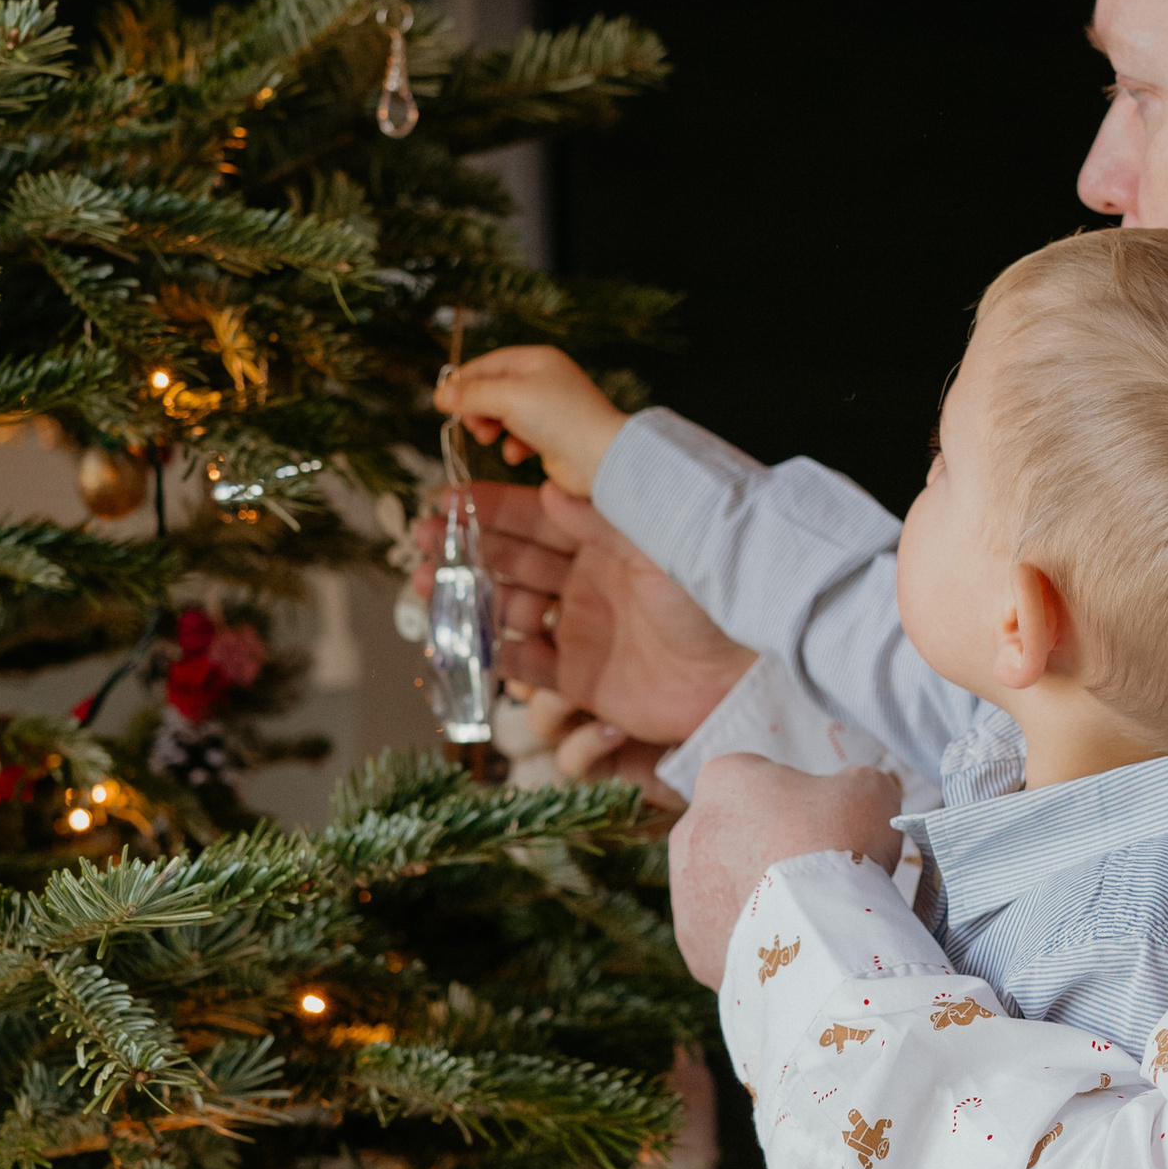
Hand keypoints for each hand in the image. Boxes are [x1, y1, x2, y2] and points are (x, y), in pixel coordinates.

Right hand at [417, 480, 754, 743]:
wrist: (749, 668)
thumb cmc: (714, 596)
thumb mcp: (653, 543)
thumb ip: (598, 519)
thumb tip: (547, 488)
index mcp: (605, 541)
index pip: (534, 519)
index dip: (487, 510)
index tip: (443, 501)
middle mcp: (589, 583)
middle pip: (513, 563)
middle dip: (463, 551)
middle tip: (418, 543)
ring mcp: (584, 632)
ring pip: (509, 611)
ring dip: (465, 599)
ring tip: (423, 588)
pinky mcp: (585, 681)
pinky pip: (528, 665)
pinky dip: (493, 653)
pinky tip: (460, 638)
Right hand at [434, 345, 626, 496]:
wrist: (599, 457)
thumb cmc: (559, 418)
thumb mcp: (508, 398)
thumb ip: (472, 395)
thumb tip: (440, 394)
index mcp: (537, 360)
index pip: (489, 363)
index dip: (464, 381)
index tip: (443, 400)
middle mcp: (544, 381)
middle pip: (494, 389)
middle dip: (478, 407)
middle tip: (472, 424)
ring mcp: (549, 409)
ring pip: (504, 414)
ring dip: (491, 426)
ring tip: (489, 437)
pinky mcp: (551, 436)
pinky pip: (520, 436)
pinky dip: (512, 445)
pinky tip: (516, 454)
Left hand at [668, 753, 904, 986]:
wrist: (819, 933)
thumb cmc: (838, 845)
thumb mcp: (868, 790)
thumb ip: (854, 782)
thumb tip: (850, 796)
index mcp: (724, 780)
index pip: (759, 779)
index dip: (797, 800)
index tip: (823, 824)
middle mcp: (689, 830)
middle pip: (736, 833)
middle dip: (769, 848)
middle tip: (815, 871)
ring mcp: (684, 892)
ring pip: (725, 887)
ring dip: (756, 894)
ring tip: (805, 913)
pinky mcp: (693, 943)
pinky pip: (726, 935)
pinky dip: (753, 938)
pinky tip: (788, 943)